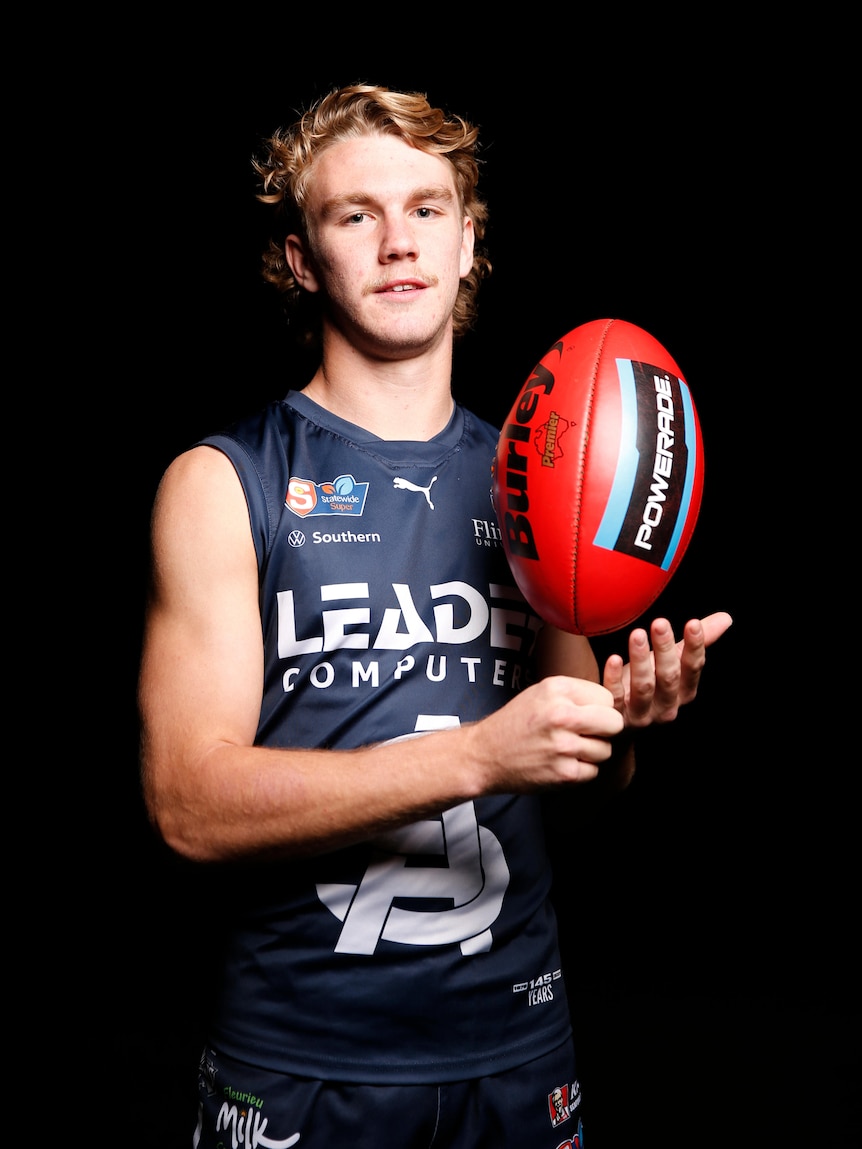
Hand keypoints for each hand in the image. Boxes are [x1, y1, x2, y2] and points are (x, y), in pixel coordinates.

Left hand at [602, 611, 731, 728]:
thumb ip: (696, 643)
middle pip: (669, 677)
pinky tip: (613, 659)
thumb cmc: (649, 684)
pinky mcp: (617, 716)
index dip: (695, 647)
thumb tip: (725, 618)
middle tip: (660, 623)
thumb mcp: (672, 664)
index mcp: (684, 692)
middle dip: (665, 649)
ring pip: (644, 687)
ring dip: (640, 659)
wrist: (618, 721)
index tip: (693, 623)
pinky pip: (616, 697)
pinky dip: (614, 678)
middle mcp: (667, 706)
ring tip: (637, 634)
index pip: (693, 668)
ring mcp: (642, 714)